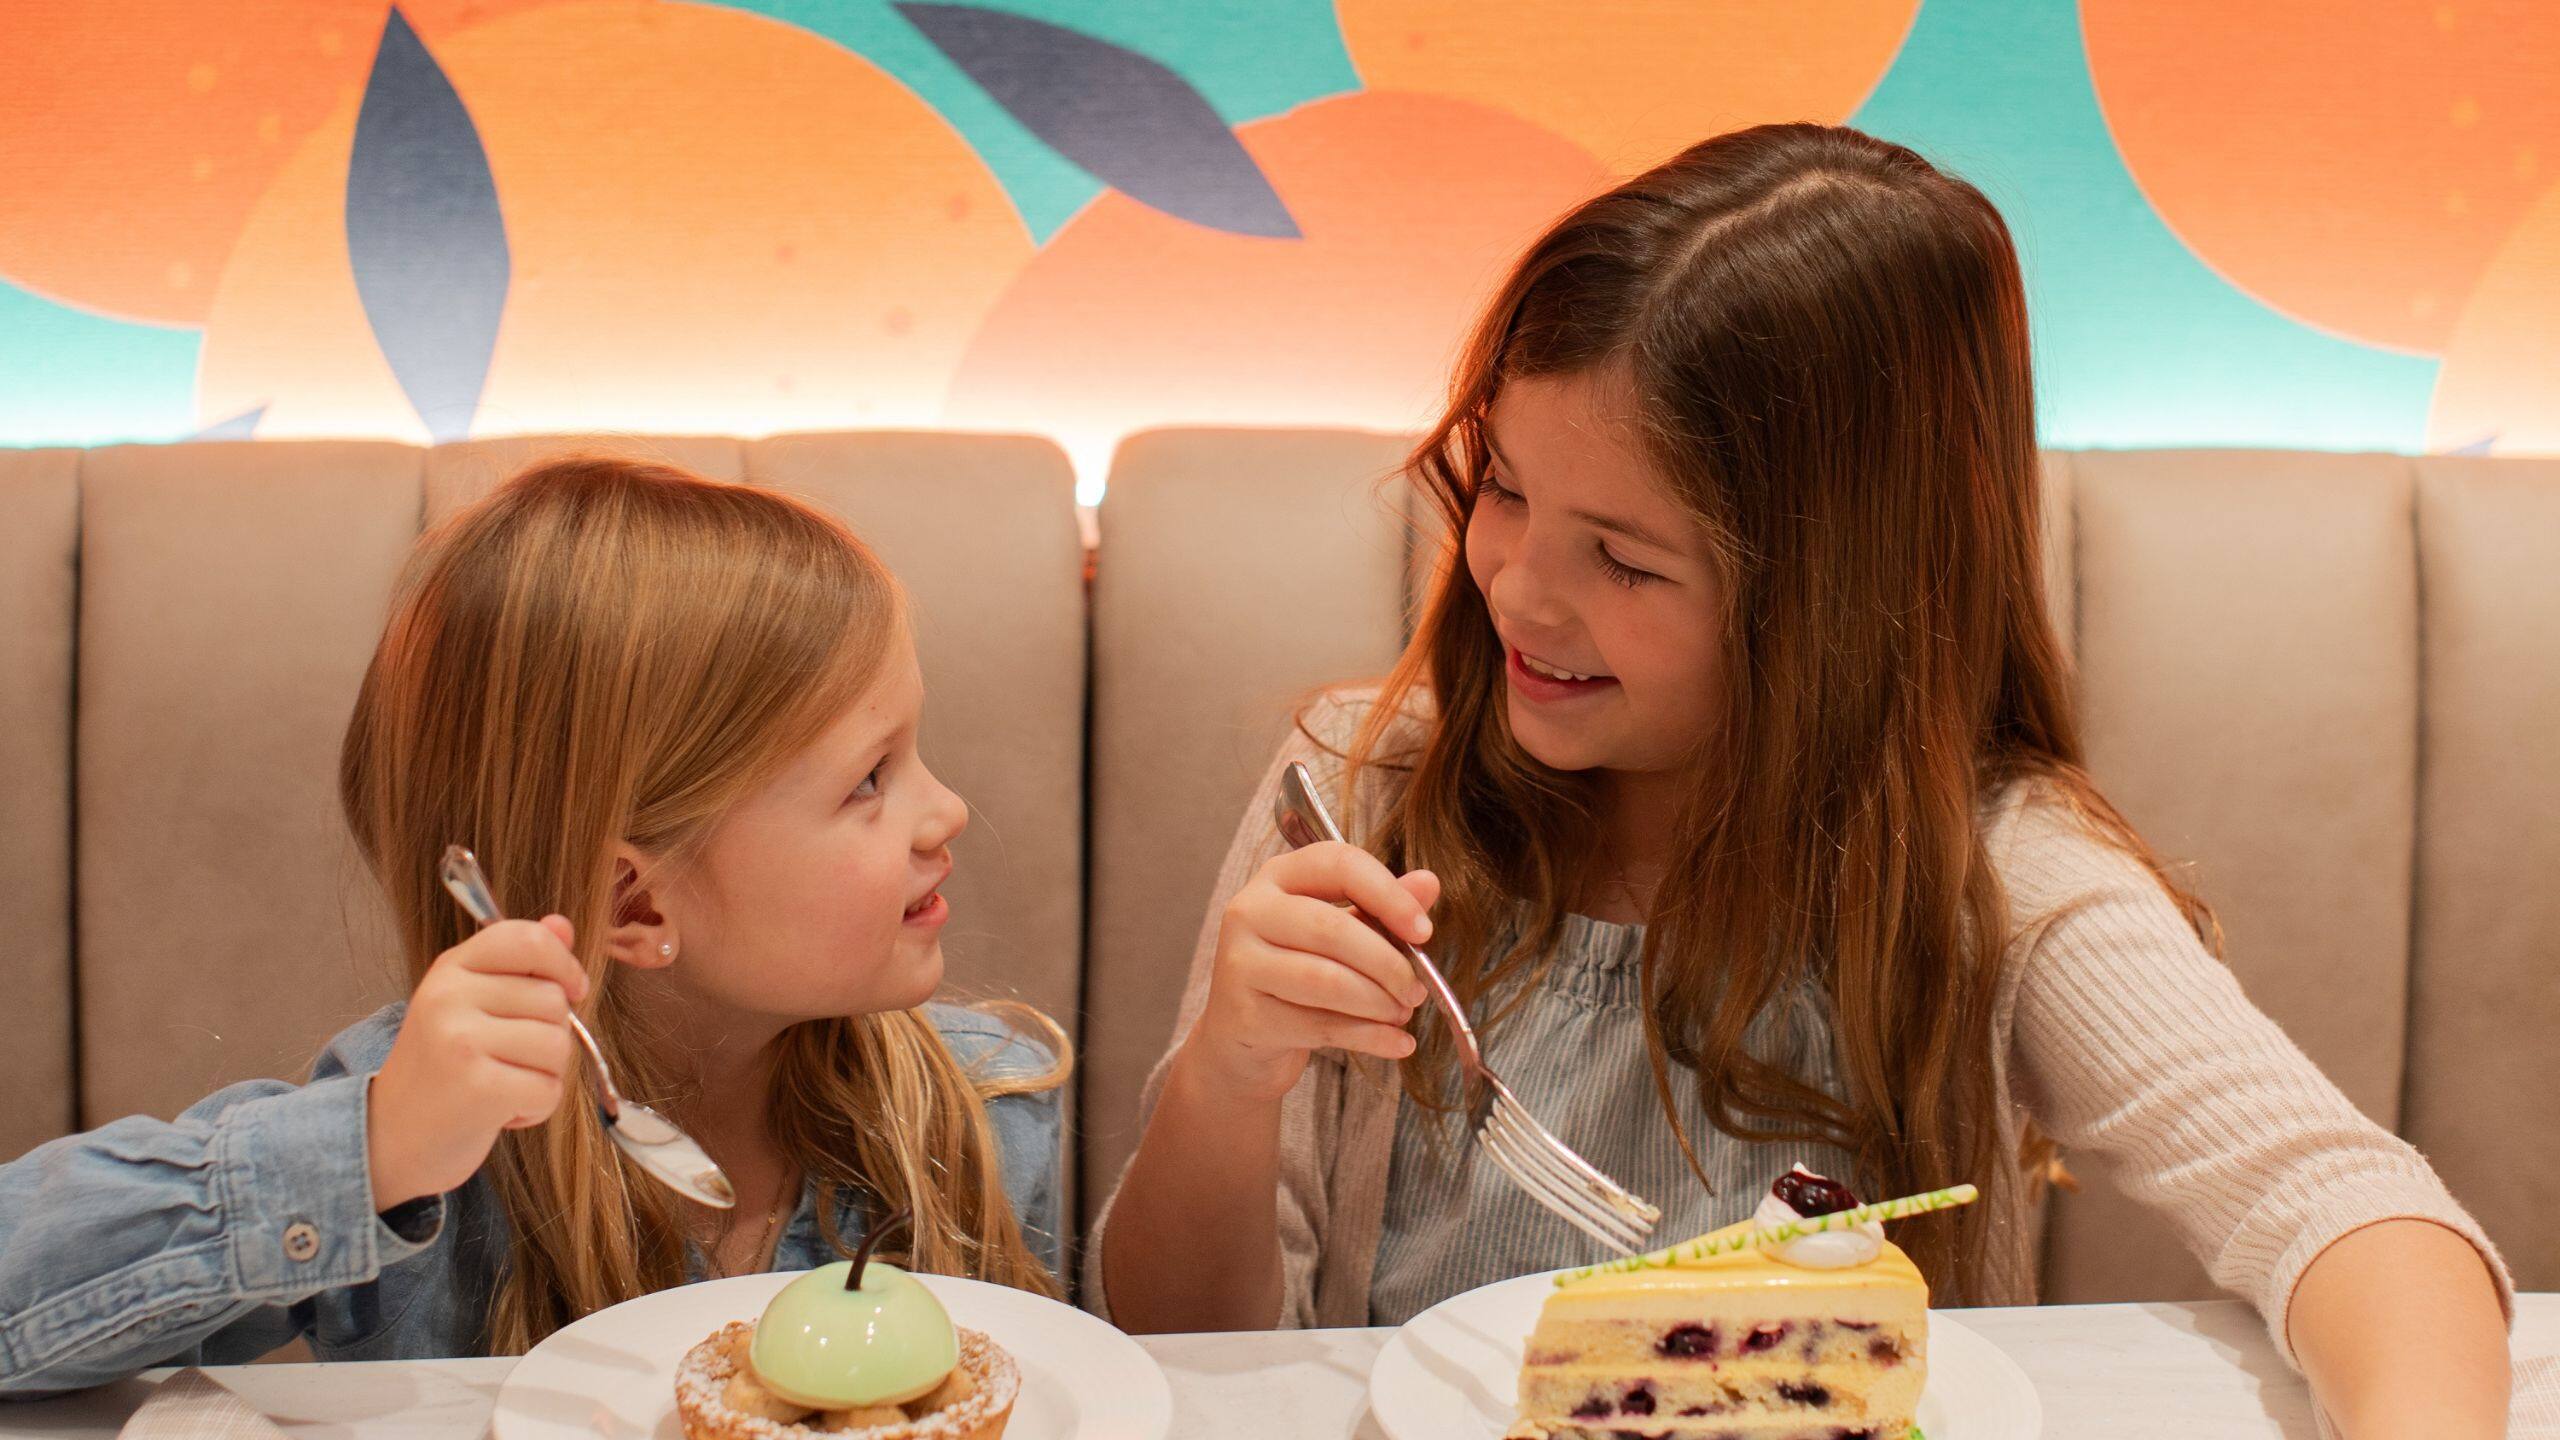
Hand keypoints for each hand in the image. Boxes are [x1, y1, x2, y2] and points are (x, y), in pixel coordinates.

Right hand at [366, 916, 587, 1209]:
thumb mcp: (472, 1004)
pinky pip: (548, 1089)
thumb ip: (520, 964)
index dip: (562, 964)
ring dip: (544, 1075)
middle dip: (549, 1036)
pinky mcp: (477, 1087)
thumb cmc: (444, 1069)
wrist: (390, 1137)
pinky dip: (537, 1108)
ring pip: (558, 1046)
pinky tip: (502, 1111)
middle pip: (554, 1001)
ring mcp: (460, 1041)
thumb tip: (562, 925)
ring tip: (502, 1083)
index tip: (571, 989)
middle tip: (507, 1059)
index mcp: (450, 968)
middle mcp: (449, 997)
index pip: (526, 939)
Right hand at [1176, 842, 1439, 1104]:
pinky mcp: (1244, 1015)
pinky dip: (1369, 1037)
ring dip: (1378, 1002)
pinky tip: (1397, 1042)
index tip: (1424, 931)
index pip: (1338, 864)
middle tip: (1417, 990)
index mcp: (1278, 876)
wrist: (1241, 1035)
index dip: (1389, 895)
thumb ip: (1381, 907)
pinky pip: (1319, 1025)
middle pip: (1332, 928)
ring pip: (1325, 981)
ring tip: (1402, 1013)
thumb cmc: (1297, 970)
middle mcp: (1249, 911)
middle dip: (1388, 964)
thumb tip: (1428, 883)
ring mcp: (1239, 963)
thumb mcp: (1341, 930)